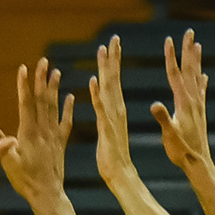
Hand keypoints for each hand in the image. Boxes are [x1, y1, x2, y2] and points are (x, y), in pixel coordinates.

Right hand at [0, 58, 73, 206]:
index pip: (26, 104)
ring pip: (54, 107)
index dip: (24, 85)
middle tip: (43, 61)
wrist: (48, 195)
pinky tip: (71, 97)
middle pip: (42, 100)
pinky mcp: (61, 143)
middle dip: (41, 79)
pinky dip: (68, 109)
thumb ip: (2, 147)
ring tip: (56, 71)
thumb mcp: (9, 165)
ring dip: (54, 89)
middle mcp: (43, 131)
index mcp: (29, 134)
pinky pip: (66, 123)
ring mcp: (54, 136)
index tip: (23, 68)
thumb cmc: (25, 181)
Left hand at [87, 36, 136, 184]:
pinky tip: (93, 81)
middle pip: (113, 79)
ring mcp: (112, 118)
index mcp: (116, 110)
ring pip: (108, 88)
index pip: (113, 81)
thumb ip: (106, 116)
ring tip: (105, 49)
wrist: (121, 176)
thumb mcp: (109, 133)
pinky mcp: (106, 129)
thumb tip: (103, 105)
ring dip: (106, 68)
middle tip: (113, 38)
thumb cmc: (114, 159)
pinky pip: (100, 109)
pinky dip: (97, 94)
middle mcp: (116, 110)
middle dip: (113, 58)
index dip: (113, 62)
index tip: (112, 45)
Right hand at [151, 30, 213, 174]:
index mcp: (183, 103)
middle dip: (188, 50)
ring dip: (195, 60)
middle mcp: (193, 100)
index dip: (170, 57)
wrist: (198, 163)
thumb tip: (155, 104)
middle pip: (189, 69)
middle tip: (189, 32)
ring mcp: (198, 105)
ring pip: (197, 76)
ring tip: (197, 45)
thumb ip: (163, 119)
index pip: (175, 75)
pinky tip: (204, 75)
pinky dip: (202, 80)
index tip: (168, 40)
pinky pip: (201, 91)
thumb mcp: (168, 135)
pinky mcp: (200, 112)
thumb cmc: (180, 151)